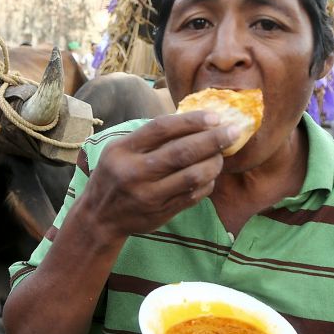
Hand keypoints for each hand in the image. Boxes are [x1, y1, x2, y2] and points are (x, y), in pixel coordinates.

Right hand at [81, 111, 238, 238]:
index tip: (215, 116)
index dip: (192, 120)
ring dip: (214, 163)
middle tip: (233, 131)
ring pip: (192, 176)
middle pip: (182, 152)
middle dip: (213, 140)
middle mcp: (135, 172)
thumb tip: (192, 120)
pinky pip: (193, 196)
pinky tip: (211, 174)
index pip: (162, 129)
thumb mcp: (119, 150)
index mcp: (123, 151)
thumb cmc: (114, 175)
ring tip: (222, 154)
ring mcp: (149, 196)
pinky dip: (207, 183)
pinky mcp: (161, 213)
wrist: (100, 218)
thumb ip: (148, 137)